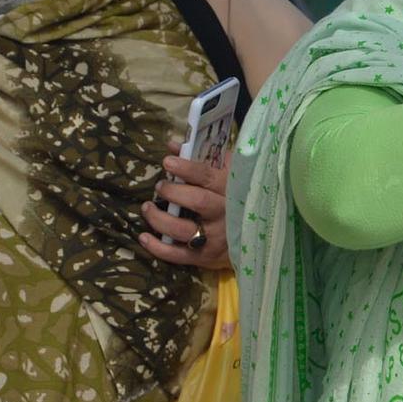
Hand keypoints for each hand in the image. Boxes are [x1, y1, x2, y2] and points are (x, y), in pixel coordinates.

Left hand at [140, 139, 232, 269]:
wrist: (257, 235)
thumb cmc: (238, 197)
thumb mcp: (229, 173)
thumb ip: (205, 158)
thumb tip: (174, 145)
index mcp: (232, 190)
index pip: (208, 176)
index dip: (186, 168)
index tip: (168, 161)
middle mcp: (225, 214)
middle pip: (197, 201)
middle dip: (173, 192)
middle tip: (160, 186)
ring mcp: (215, 237)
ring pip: (183, 229)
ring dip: (159, 219)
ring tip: (147, 208)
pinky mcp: (205, 256)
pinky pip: (177, 255)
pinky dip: (157, 247)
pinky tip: (144, 236)